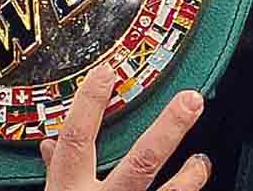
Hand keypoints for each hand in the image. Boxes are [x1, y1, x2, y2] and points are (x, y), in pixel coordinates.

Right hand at [40, 65, 209, 190]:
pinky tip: (196, 184)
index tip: (108, 73)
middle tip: (192, 100)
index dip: (89, 106)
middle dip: (167, 131)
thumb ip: (56, 172)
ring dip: (191, 176)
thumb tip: (50, 144)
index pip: (76, 142)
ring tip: (202, 158)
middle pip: (139, 164)